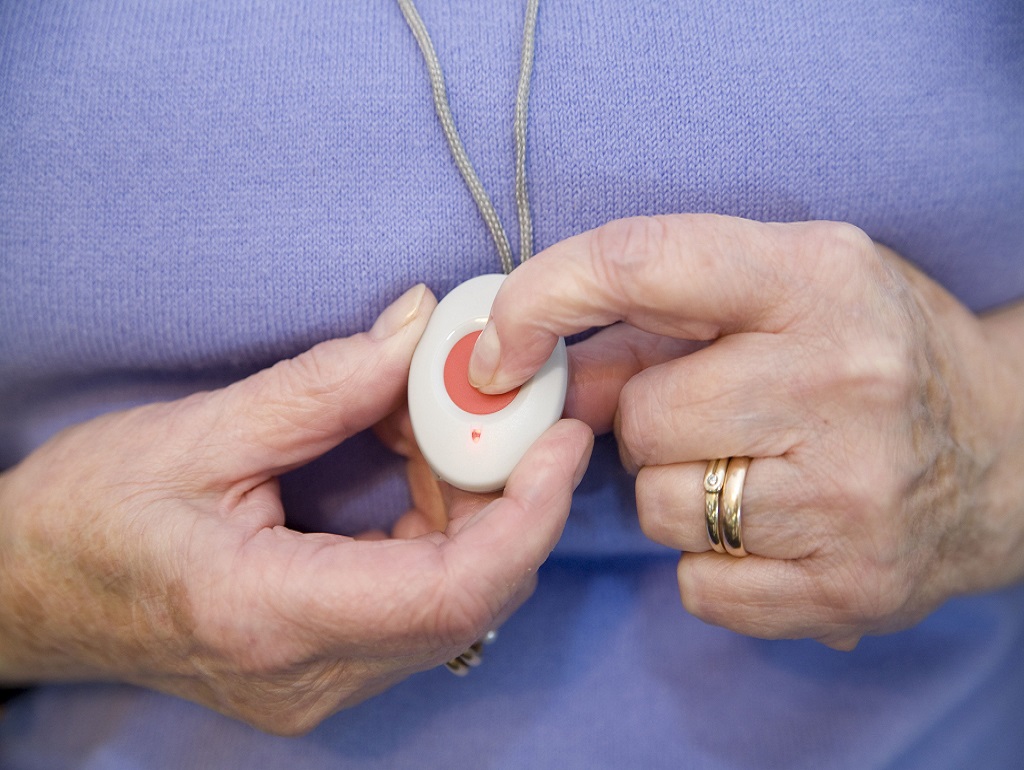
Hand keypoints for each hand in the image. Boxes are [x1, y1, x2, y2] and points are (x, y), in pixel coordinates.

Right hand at [0, 284, 593, 733]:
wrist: (32, 591)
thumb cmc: (90, 514)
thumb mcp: (198, 433)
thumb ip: (322, 386)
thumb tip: (418, 328)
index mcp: (267, 615)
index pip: (448, 592)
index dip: (527, 516)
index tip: (562, 440)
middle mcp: (309, 673)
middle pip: (470, 601)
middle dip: (508, 500)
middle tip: (504, 414)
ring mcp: (320, 685)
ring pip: (456, 608)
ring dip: (476, 516)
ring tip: (438, 435)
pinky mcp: (324, 672)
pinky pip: (422, 610)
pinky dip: (443, 538)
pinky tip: (415, 478)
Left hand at [468, 214, 1023, 648]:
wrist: (1009, 452)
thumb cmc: (875, 350)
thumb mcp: (787, 289)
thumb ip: (659, 315)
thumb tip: (527, 362)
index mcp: (816, 276)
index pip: (638, 261)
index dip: (542, 299)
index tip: (497, 346)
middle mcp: (840, 377)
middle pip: (641, 416)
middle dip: (648, 421)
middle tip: (710, 416)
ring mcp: (850, 491)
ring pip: (659, 506)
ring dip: (678, 492)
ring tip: (751, 469)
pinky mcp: (851, 584)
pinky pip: (698, 584)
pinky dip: (711, 562)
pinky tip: (771, 527)